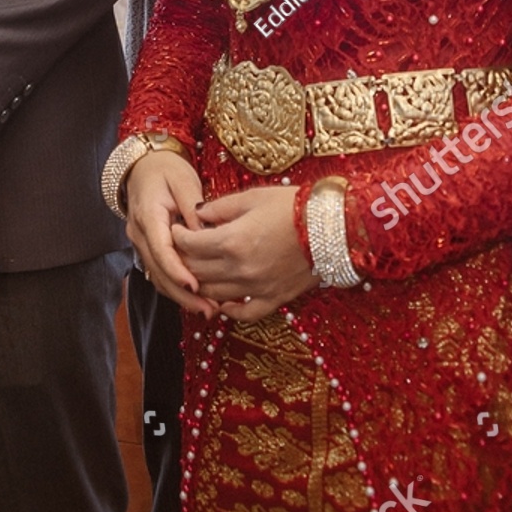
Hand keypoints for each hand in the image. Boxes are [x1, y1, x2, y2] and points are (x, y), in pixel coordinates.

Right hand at [125, 149, 217, 319]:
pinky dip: (175, 286)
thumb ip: (194, 208)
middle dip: (182, 293)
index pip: (160, 249)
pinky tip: (195, 297)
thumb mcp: (183, 180)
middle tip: (209, 309)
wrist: (144, 166)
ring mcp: (140, 243)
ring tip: (207, 309)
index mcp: (148, 215)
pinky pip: (159, 271)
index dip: (176, 271)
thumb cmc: (166, 169)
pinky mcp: (148, 248)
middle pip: (158, 271)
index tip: (195, 286)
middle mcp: (139, 233)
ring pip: (157, 276)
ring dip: (180, 296)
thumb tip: (207, 237)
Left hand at [173, 186, 314, 322]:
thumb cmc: (294, 206)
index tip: (177, 229)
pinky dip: (230, 310)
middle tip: (182, 249)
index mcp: (232, 241)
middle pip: (196, 271)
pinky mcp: (275, 299)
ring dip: (200, 284)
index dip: (178, 236)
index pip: (190, 245)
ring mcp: (257, 288)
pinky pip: (245, 313)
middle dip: (183, 259)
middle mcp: (240, 269)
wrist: (334, 226)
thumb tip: (198, 214)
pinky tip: (223, 304)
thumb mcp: (253, 197)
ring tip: (197, 271)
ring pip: (213, 294)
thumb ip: (221, 208)